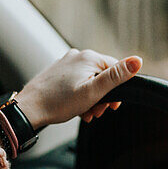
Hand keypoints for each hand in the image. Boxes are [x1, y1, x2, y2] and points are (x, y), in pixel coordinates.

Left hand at [15, 49, 142, 127]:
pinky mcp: (58, 72)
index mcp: (89, 57)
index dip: (118, 89)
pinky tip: (76, 108)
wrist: (29, 109)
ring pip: (89, 80)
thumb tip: (138, 61)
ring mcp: (66, 63)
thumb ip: (116, 77)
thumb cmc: (59, 103)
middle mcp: (77, 55)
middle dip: (103, 96)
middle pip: (102, 75)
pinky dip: (80, 95)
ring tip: (85, 113)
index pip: (116, 69)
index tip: (113, 107)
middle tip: (96, 112)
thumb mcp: (93, 92)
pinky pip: (76, 82)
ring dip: (91, 99)